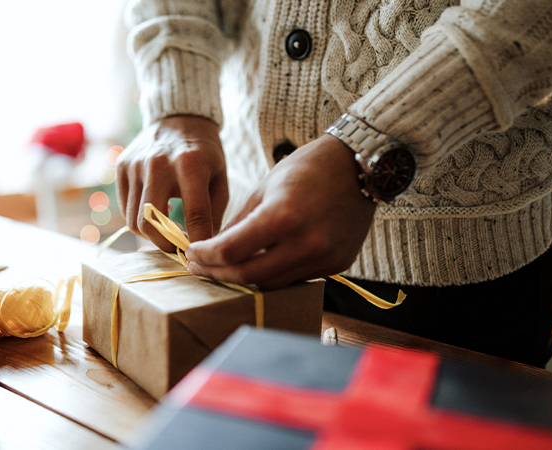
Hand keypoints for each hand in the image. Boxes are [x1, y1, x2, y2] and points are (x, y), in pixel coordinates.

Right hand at [116, 115, 228, 250]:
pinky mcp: (121, 167)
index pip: (195, 214)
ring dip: (152, 235)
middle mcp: (158, 164)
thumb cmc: (205, 153)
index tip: (199, 257)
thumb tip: (204, 249)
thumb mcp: (220, 178)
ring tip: (168, 233)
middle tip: (178, 249)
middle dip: (165, 245)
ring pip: (134, 221)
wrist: (179, 117)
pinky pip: (125, 209)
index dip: (198, 242)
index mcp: (191, 164)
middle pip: (151, 223)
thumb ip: (214, 213)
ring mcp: (135, 165)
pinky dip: (139, 220)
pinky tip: (155, 215)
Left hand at [185, 134, 375, 288]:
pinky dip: (273, 273)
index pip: (230, 251)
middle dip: (217, 273)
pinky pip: (296, 278)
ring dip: (244, 278)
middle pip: (248, 276)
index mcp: (282, 217)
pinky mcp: (338, 264)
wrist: (359, 165)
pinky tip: (261, 262)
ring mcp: (325, 257)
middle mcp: (306, 243)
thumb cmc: (307, 168)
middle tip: (200, 267)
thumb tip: (212, 251)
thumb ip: (237, 224)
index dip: (205, 257)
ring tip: (225, 267)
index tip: (192, 253)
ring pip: (271, 284)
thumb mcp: (264, 189)